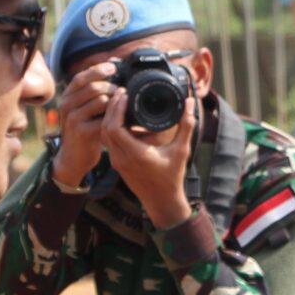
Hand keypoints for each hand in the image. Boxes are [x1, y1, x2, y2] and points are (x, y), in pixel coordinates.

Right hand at [52, 61, 119, 187]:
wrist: (73, 158)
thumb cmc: (83, 130)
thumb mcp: (81, 109)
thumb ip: (91, 92)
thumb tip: (112, 66)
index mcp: (67, 97)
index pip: (81, 77)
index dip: (97, 70)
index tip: (114, 67)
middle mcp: (67, 106)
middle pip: (93, 87)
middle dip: (111, 87)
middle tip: (122, 91)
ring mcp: (74, 119)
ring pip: (100, 100)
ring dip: (115, 101)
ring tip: (122, 105)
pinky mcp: (83, 132)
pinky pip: (104, 118)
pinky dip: (115, 116)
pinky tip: (122, 119)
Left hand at [101, 89, 196, 228]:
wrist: (162, 201)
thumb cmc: (172, 177)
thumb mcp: (181, 150)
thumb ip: (186, 125)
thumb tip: (190, 103)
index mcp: (135, 154)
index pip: (114, 127)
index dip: (116, 108)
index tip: (125, 95)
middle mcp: (121, 158)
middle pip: (105, 128)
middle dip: (111, 108)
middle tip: (120, 92)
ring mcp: (117, 162)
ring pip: (104, 134)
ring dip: (109, 117)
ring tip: (119, 102)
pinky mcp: (117, 164)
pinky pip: (107, 141)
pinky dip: (110, 127)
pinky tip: (120, 118)